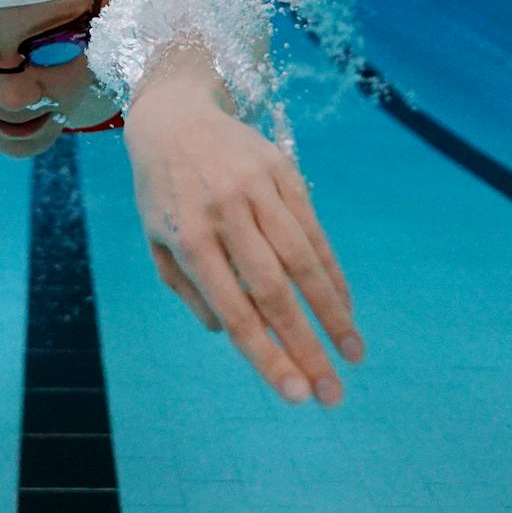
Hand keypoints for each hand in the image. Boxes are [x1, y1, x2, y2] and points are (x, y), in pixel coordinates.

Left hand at [124, 65, 362, 405]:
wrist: (173, 117)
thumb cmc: (163, 192)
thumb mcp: (157, 241)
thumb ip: (189, 289)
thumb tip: (230, 334)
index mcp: (189, 238)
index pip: (235, 311)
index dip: (267, 357)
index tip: (296, 396)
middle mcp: (224, 214)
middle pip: (274, 292)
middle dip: (308, 348)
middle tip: (333, 394)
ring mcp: (255, 190)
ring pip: (303, 261)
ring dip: (334, 313)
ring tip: (354, 354)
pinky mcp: (282, 171)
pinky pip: (314, 229)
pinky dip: (332, 272)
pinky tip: (346, 305)